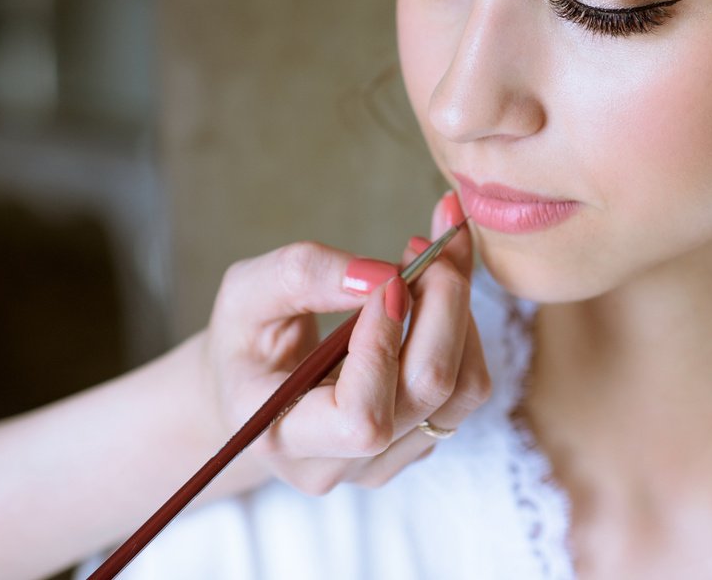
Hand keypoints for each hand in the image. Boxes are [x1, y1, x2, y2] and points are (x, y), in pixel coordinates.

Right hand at [198, 193, 488, 495]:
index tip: (387, 279)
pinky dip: (465, 327)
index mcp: (281, 436)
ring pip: (463, 389)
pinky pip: (467, 386)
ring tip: (439, 257)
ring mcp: (384, 460)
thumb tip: (381, 275)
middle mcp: (338, 463)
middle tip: (428, 247)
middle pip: (428, 391)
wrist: (253, 389)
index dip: (385, 344)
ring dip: (462, 312)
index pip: (362, 418)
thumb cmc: (245, 341)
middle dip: (442, 306)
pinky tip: (440, 288)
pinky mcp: (418, 442)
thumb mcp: (247, 293)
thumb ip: (303, 275)